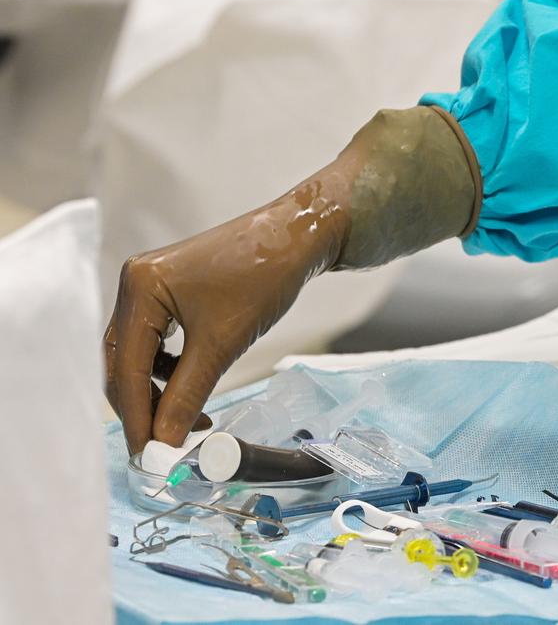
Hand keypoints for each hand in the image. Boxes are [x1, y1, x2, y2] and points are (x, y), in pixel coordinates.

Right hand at [103, 106, 480, 453]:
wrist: (299, 236)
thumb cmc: (264, 277)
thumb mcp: (223, 344)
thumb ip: (188, 395)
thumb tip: (166, 442)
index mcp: (139, 289)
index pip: (126, 369)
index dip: (136, 417)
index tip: (148, 456)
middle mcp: (135, 283)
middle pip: (123, 362)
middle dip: (144, 407)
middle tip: (165, 446)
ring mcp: (151, 284)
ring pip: (139, 354)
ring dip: (159, 391)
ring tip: (191, 420)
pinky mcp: (169, 289)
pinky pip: (157, 339)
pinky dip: (170, 369)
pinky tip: (192, 387)